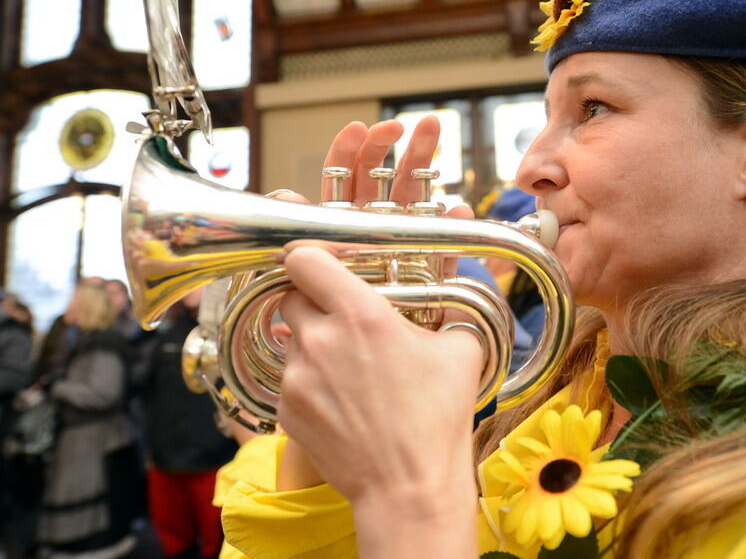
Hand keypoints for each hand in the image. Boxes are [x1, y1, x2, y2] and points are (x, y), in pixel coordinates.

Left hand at [276, 245, 482, 502]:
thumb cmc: (439, 418)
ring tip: (349, 368)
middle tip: (341, 316)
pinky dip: (309, 382)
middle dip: (313, 300)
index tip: (325, 265)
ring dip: (313, 343)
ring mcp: (297, 377)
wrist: (408, 487)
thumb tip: (454, 264)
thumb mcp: (460, 349)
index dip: (312, 257)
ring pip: (291, 339)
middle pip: (291, 295)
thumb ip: (450, 300)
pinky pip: (289, 378)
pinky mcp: (285, 410)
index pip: (304, 259)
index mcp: (361, 314)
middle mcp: (320, 340)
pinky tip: (341, 401)